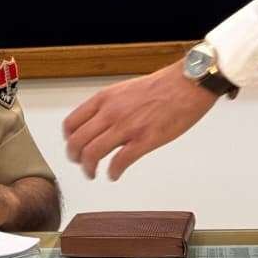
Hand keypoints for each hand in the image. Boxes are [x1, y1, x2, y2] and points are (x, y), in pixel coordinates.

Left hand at [62, 60, 217, 180]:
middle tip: (80, 164)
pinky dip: (113, 172)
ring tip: (93, 173)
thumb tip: (99, 123)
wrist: (188, 83)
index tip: (73, 147)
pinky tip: (114, 174)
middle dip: (75, 158)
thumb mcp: (124, 90)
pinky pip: (120, 161)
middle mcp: (110, 113)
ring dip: (89, 169)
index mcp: (104, 99)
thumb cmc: (162, 85)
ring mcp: (127, 127)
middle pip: (77, 142)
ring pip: (92, 154)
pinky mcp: (145, 139)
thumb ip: (109, 106)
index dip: (68, 140)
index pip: (71, 124)